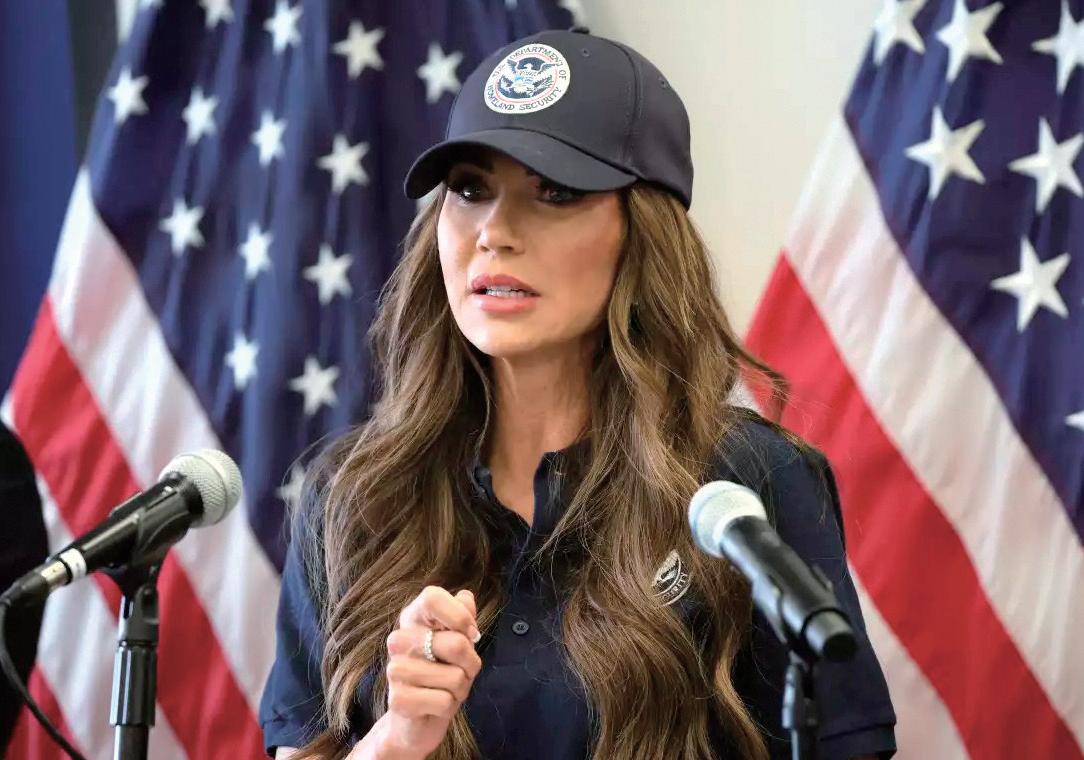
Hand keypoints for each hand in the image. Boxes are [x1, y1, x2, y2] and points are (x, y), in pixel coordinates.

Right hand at [370, 586, 481, 759]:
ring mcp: (395, 669)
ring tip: (446, 690)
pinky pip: (444, 701)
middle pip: (456, 643)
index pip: (432, 597)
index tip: (471, 634)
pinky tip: (435, 707)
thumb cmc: (442, 675)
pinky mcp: (397, 700)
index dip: (459, 615)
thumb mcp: (458, 643)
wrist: (418, 719)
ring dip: (461, 689)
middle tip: (459, 672)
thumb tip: (465, 598)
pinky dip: (449, 707)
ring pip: (455, 677)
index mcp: (413, 618)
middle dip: (470, 664)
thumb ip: (462, 617)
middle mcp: (398, 640)